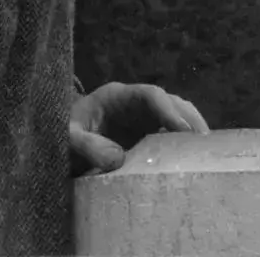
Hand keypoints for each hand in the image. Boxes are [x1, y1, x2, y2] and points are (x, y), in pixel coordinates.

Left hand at [69, 82, 207, 175]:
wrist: (54, 142)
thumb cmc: (61, 134)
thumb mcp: (67, 138)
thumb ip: (87, 146)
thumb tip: (119, 159)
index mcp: (118, 96)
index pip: (151, 95)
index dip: (169, 110)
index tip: (182, 130)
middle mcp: (135, 105)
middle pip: (171, 103)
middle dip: (189, 120)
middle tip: (205, 144)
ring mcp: (141, 121)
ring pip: (175, 118)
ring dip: (189, 133)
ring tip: (204, 155)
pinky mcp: (143, 138)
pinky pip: (167, 138)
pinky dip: (180, 147)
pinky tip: (188, 164)